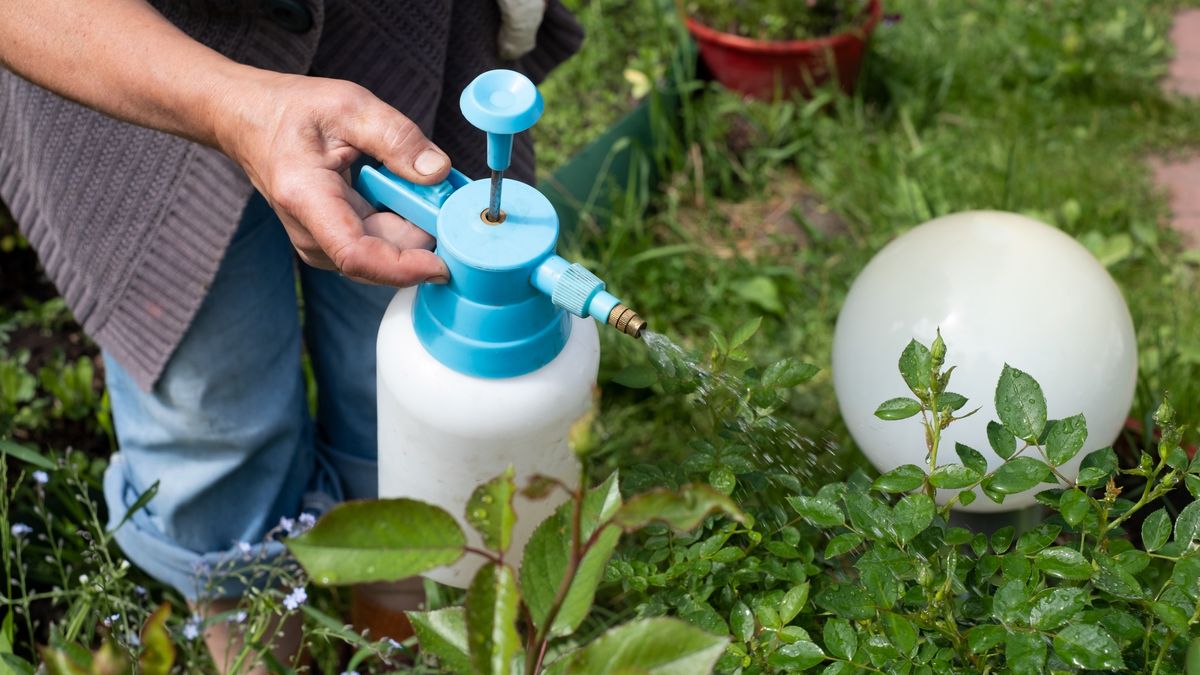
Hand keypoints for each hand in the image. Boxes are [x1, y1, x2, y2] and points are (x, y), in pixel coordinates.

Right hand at [213, 71, 449, 285]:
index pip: (357, 255)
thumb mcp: (349, 106)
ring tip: (422, 187)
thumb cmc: (292, 111)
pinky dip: (403, 226)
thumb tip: (438, 173)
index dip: (403, 268)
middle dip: (423, 237)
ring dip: (414, 231)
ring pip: (383, 256)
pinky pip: (379, 246)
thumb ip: (397, 138)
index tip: (442, 264)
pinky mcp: (333, 244)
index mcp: (307, 198)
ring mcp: (320, 244)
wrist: (250, 121)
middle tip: (450, 199)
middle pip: (380, 259)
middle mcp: (310, 233)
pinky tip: (407, 195)